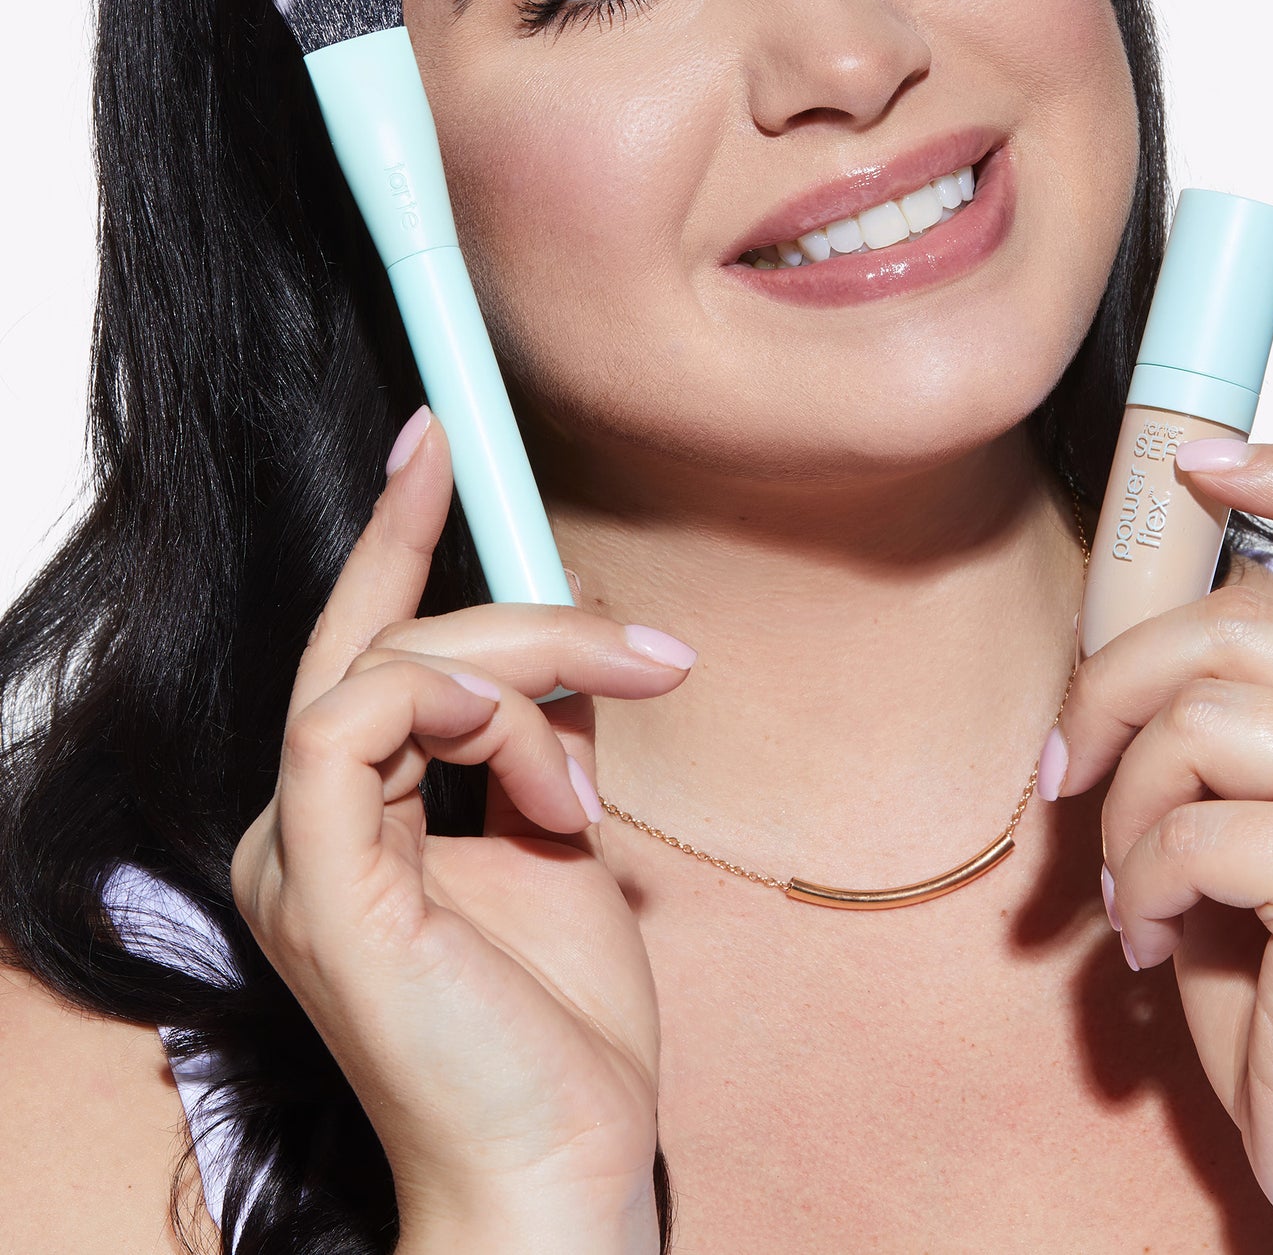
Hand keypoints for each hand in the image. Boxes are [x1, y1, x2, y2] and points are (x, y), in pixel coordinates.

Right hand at [231, 408, 693, 1249]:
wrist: (564, 1165)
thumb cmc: (562, 1026)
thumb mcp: (560, 837)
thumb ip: (539, 737)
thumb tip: (572, 648)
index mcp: (351, 818)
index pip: (363, 643)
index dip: (396, 533)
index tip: (442, 437)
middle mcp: (302, 826)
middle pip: (383, 638)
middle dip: (520, 611)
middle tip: (647, 650)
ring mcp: (296, 855)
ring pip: (389, 660)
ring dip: (524, 675)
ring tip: (603, 773)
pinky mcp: (317, 881)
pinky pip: (354, 719)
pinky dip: (464, 712)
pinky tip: (543, 773)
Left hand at [1048, 441, 1272, 1252]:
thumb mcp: (1258, 834)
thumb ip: (1236, 732)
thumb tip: (1147, 650)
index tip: (1207, 465)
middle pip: (1239, 619)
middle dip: (1115, 680)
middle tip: (1069, 766)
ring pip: (1202, 712)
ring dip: (1128, 804)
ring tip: (1129, 884)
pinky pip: (1192, 819)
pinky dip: (1139, 881)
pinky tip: (1154, 939)